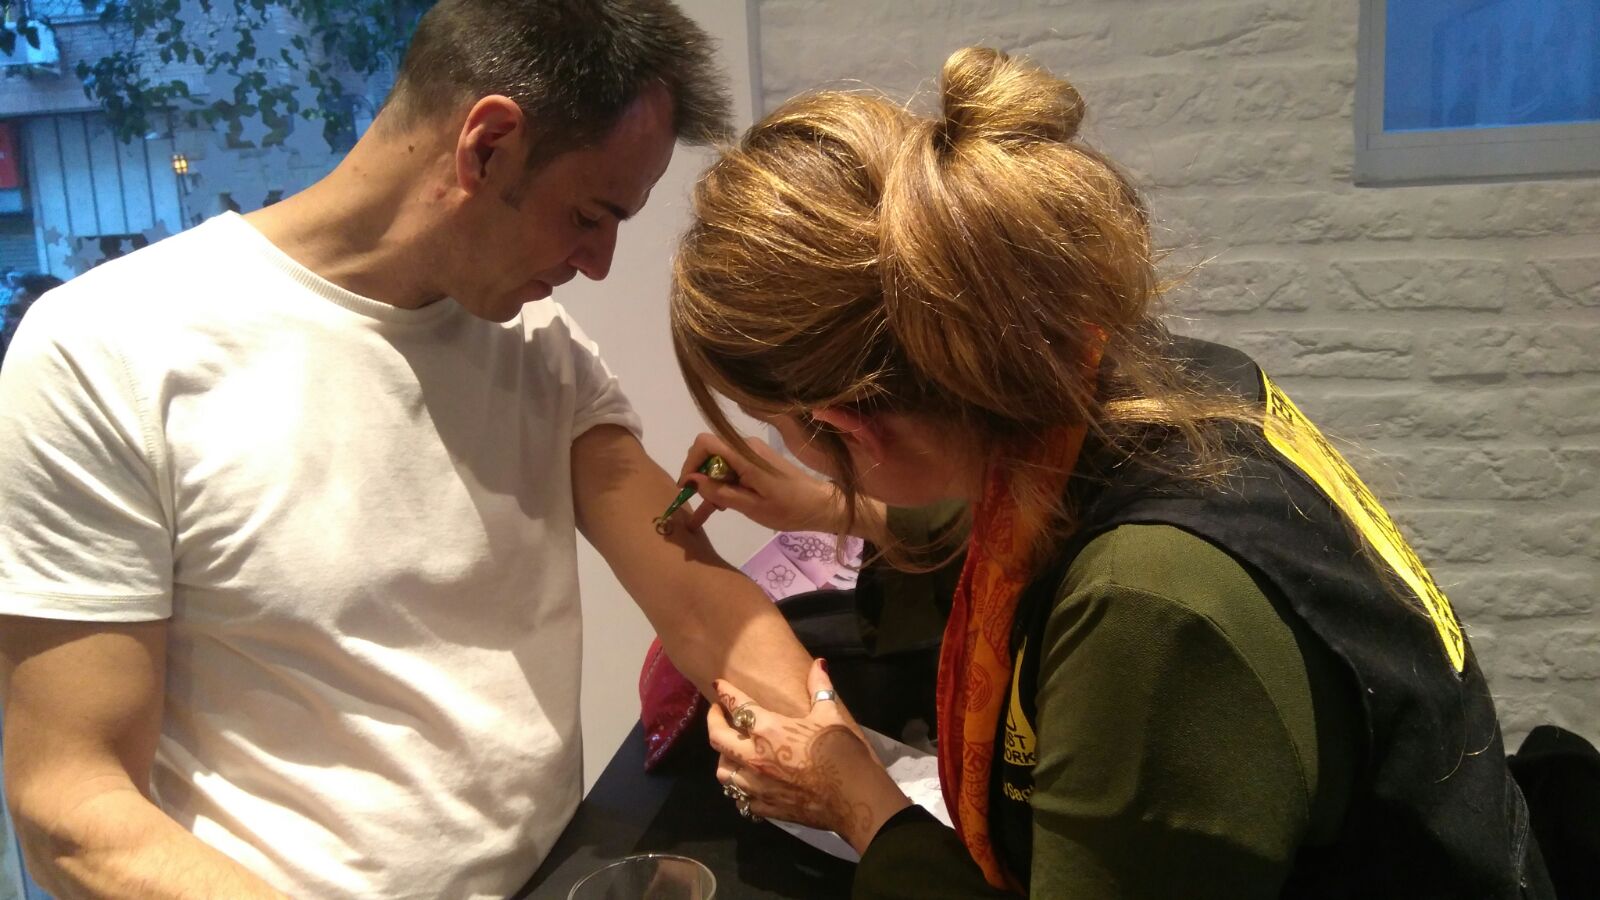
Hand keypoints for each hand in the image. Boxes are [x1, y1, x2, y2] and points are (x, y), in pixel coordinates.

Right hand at [677, 432, 841, 532]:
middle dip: (700, 477)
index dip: (690, 463)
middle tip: (703, 503)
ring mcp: (751, 454)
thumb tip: (691, 480)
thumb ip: (719, 492)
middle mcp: (746, 447)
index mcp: (745, 454)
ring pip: (718, 464)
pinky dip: (722, 485)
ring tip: (709, 513)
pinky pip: (730, 469)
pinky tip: (717, 508)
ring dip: (710, 485)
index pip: (705, 443)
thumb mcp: (750, 506)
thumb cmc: (788, 508)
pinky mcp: (756, 463)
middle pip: (709, 453)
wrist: (819, 506)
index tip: (688, 488)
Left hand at [709, 659, 910, 854]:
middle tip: (717, 712)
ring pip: (723, 772)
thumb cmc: (841, 752)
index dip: (726, 693)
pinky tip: (748, 781)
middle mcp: (754, 757)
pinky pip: (741, 797)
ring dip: (723, 757)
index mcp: (768, 730)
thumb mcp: (830, 716)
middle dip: (712, 721)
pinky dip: (740, 786)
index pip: (738, 705)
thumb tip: (819, 664)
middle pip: (717, 738)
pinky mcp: (764, 807)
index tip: (718, 685)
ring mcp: (757, 785)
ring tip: (730, 749)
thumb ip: (819, 688)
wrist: (853, 798)